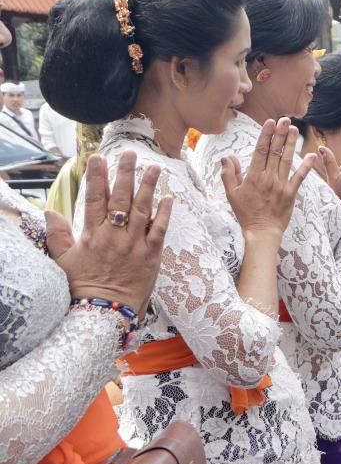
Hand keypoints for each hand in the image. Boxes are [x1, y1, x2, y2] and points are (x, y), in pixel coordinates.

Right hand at [47, 150, 173, 315]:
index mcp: (92, 235)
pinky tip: (169, 197)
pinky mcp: (151, 255)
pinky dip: (165, 213)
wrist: (104, 311)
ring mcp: (134, 245)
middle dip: (125, 174)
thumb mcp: (64, 260)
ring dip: (148, 187)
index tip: (97, 158)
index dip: (96, 177)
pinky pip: (160, 230)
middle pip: (120, 199)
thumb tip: (48, 212)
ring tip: (154, 167)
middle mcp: (114, 236)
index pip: (94, 199)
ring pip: (142, 210)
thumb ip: (57, 235)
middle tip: (130, 153)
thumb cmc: (82, 285)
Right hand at [221, 118, 316, 236]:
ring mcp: (281, 185)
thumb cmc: (245, 213)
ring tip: (295, 129)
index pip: (260, 151)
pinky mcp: (291, 193)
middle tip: (285, 119)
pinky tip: (312, 155)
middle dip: (280, 134)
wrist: (262, 232)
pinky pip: (300, 177)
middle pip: (275, 152)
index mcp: (253, 176)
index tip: (270, 122)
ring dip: (291, 144)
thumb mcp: (232, 194)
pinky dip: (306, 166)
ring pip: (287, 160)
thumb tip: (227, 156)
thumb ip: (229, 174)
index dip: (266, 135)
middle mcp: (268, 178)